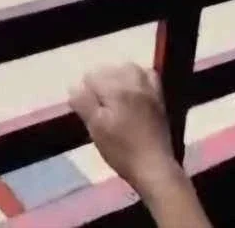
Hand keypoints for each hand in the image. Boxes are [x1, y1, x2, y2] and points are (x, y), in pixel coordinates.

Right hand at [68, 64, 180, 193]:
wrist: (153, 166)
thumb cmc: (121, 150)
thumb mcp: (96, 128)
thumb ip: (84, 103)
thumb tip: (75, 87)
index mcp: (116, 90)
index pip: (91, 77)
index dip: (84, 92)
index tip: (85, 109)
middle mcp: (134, 82)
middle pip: (109, 69)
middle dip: (100, 82)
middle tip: (98, 105)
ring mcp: (149, 89)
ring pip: (128, 68)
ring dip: (117, 76)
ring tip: (112, 95)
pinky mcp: (159, 98)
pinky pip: (148, 75)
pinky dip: (138, 77)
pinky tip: (133, 90)